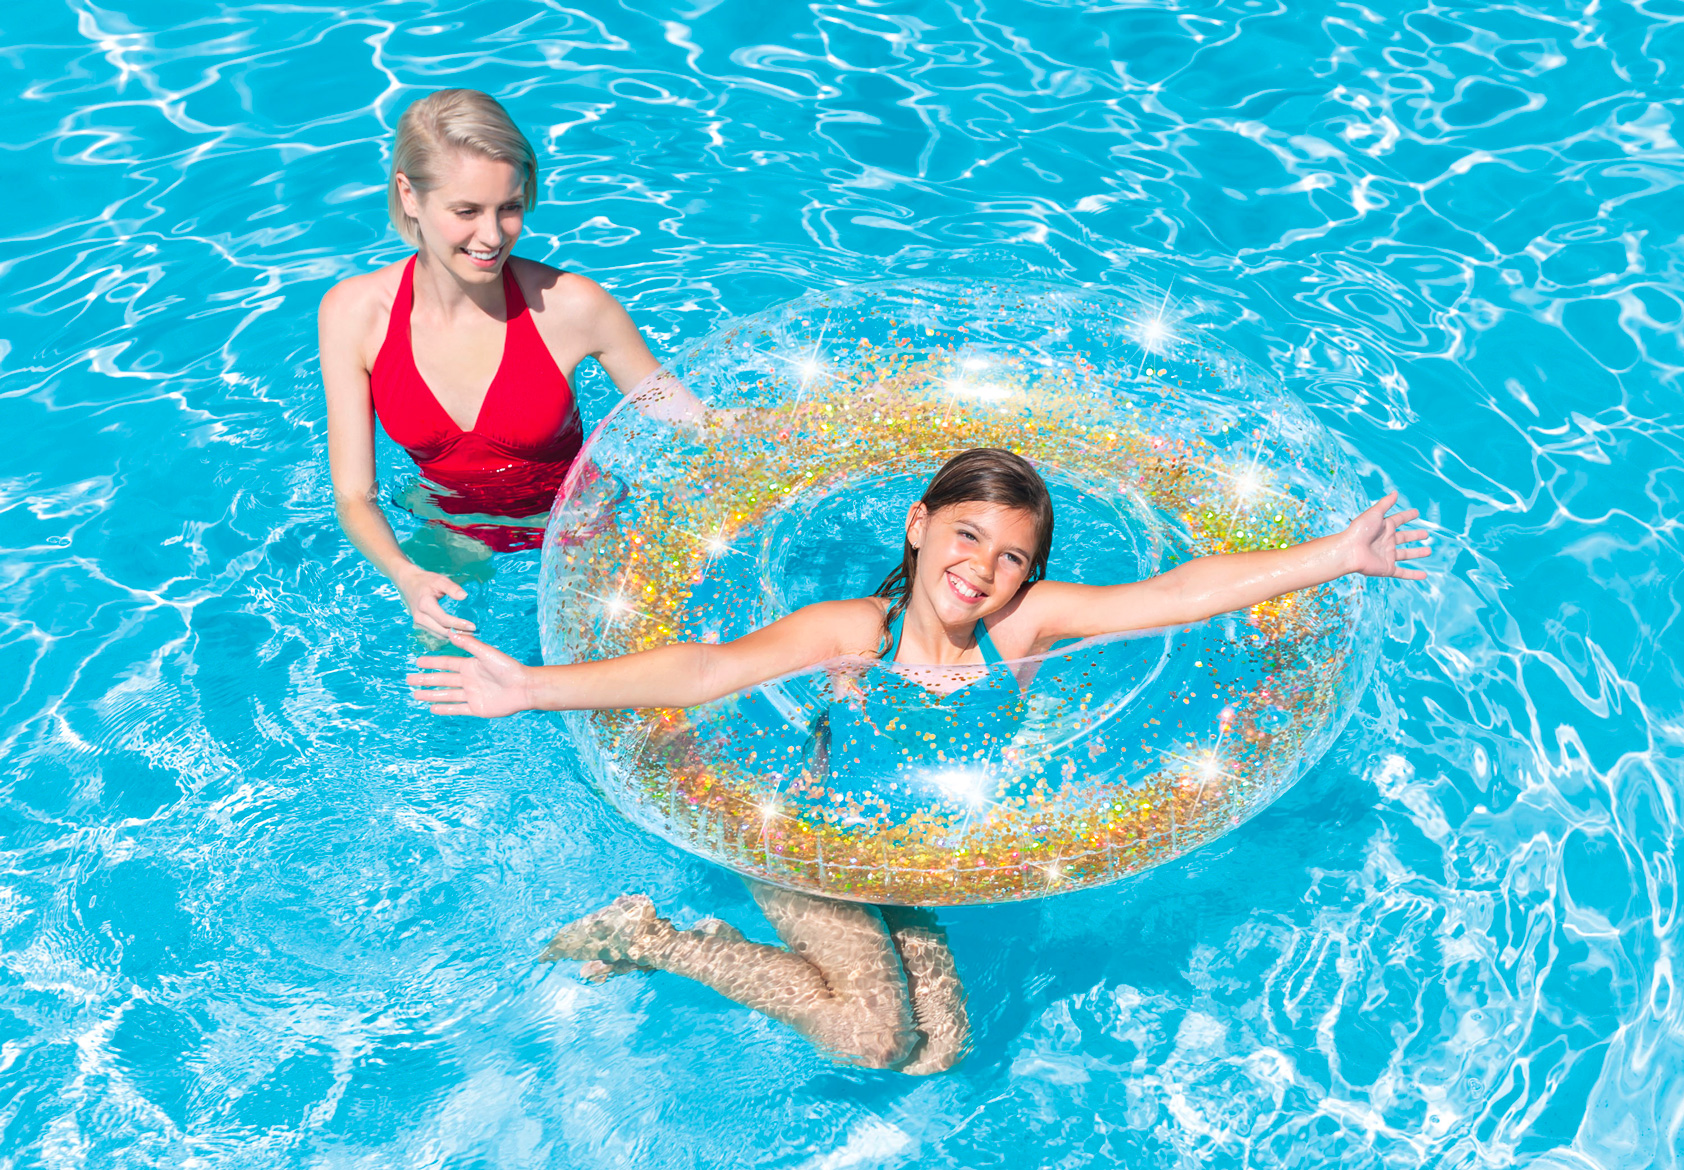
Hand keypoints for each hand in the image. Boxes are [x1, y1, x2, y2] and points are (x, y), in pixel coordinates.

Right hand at [395, 566, 475, 637]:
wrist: (409, 583)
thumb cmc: (426, 581)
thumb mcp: (440, 580)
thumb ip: (452, 588)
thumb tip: (464, 596)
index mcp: (425, 604)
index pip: (444, 619)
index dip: (458, 624)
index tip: (472, 626)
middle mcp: (420, 616)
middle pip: (441, 630)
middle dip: (458, 632)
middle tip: (474, 632)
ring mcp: (418, 622)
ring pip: (438, 634)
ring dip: (453, 635)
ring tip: (469, 633)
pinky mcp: (420, 624)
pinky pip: (435, 633)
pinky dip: (447, 634)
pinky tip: (458, 632)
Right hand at [407, 632, 532, 717]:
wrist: (524, 688)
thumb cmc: (508, 668)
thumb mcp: (486, 653)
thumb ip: (469, 644)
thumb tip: (452, 632)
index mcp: (471, 665)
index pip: (446, 663)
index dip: (432, 663)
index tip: (417, 662)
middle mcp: (469, 680)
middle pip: (442, 680)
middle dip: (426, 680)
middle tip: (409, 680)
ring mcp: (472, 694)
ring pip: (446, 695)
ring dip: (431, 695)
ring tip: (415, 695)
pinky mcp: (477, 708)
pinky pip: (457, 708)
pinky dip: (445, 709)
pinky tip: (432, 709)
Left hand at [1341, 491, 1432, 579]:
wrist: (1349, 551)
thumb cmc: (1360, 530)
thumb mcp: (1374, 513)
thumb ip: (1385, 504)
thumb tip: (1395, 492)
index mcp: (1383, 527)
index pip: (1399, 520)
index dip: (1407, 516)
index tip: (1416, 513)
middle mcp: (1386, 541)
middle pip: (1404, 537)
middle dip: (1415, 535)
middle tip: (1426, 534)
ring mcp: (1387, 555)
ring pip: (1406, 554)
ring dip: (1417, 553)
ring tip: (1429, 551)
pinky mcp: (1387, 568)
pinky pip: (1403, 573)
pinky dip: (1414, 575)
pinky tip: (1424, 575)